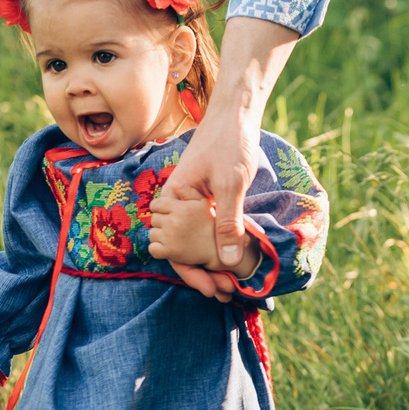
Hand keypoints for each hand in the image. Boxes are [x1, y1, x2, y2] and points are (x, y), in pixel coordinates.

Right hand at [183, 16, 298, 267]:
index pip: (173, 248)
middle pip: (183, 249)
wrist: (236, 116)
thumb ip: (228, 222)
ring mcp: (191, 204)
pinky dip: (218, 247)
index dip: (193, 273)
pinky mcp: (206, 201)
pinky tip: (232, 261)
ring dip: (211, 264)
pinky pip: (207, 231)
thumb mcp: (231, 184)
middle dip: (203, 274)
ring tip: (230, 285)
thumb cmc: (229, 143)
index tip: (214, 290)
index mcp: (172, 200)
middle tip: (226, 293)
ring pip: (195, 242)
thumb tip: (229, 260)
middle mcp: (176, 205)